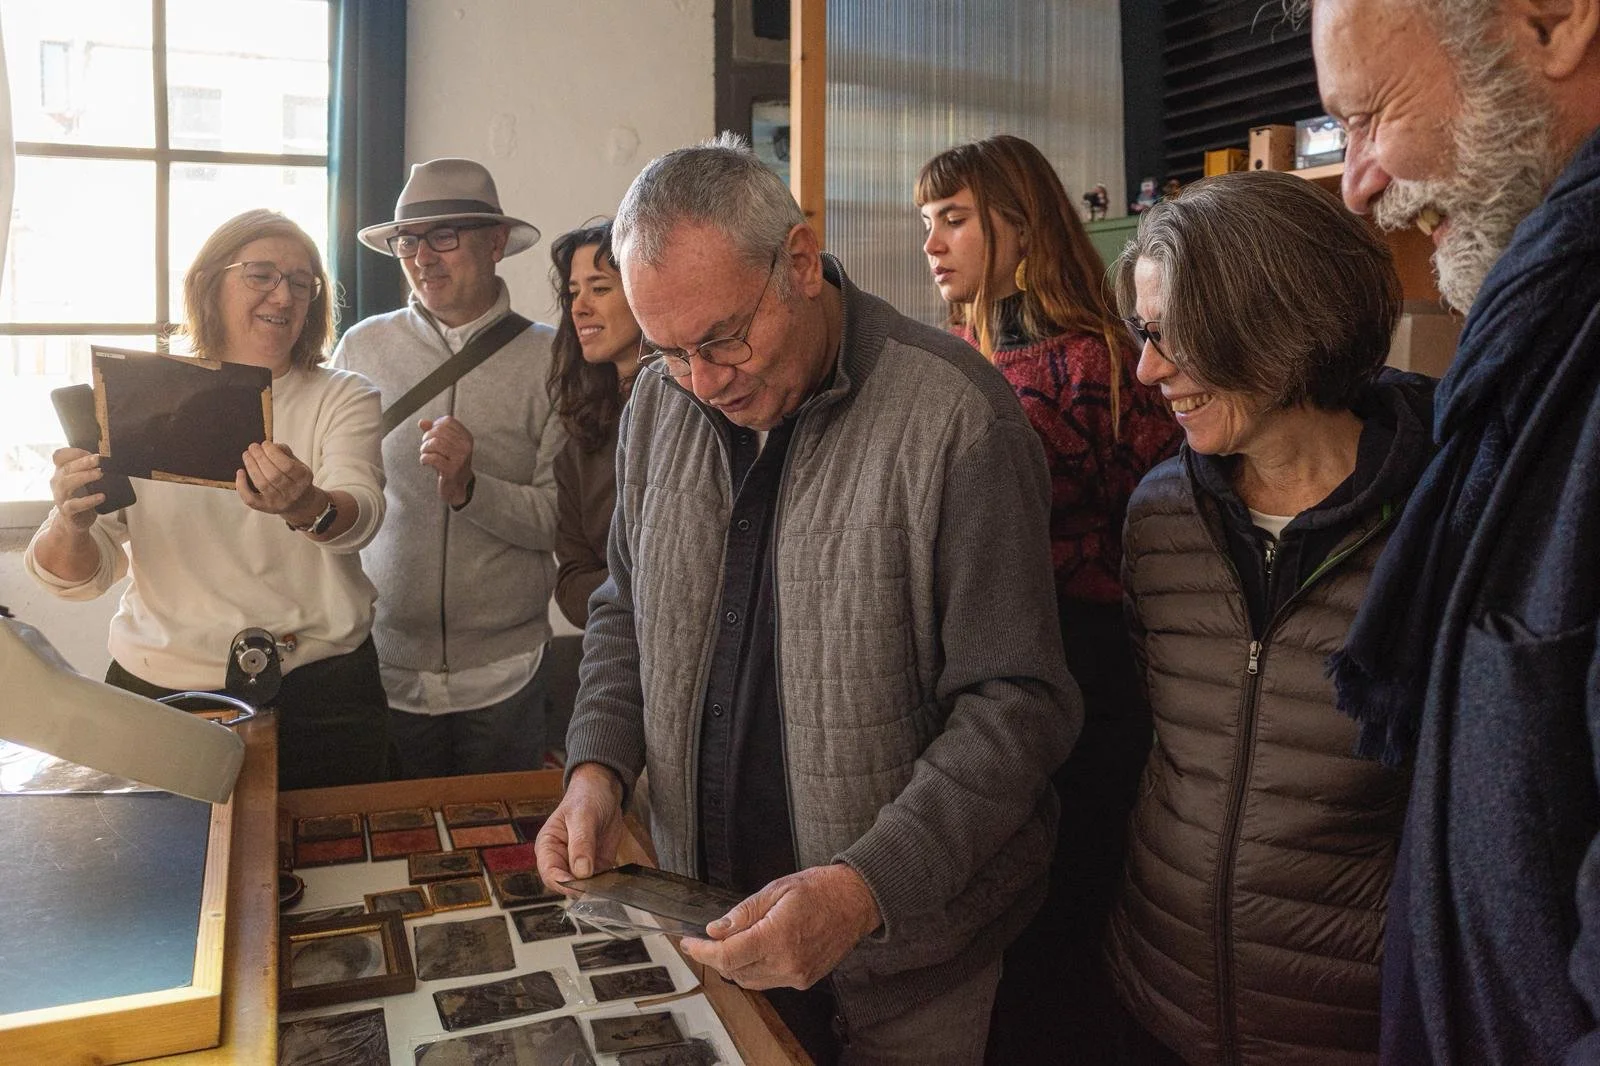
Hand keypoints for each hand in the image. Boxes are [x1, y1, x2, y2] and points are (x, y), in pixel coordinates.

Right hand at [49, 447, 105, 530]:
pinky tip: (101, 496)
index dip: (73, 452)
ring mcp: (60, 497)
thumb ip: (91, 469)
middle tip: (99, 459)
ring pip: (65, 484)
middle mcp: (58, 482)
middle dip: (83, 462)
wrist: (76, 521)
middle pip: (66, 468)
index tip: (89, 451)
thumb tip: (109, 458)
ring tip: (100, 473)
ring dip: (84, 477)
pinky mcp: (67, 511)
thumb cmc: (82, 496)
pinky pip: (74, 505)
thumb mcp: (85, 480)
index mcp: (62, 472)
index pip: (59, 456)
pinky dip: (88, 500)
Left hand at [237, 441, 318, 520]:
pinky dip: (242, 486)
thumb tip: (271, 446)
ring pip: (262, 484)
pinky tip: (240, 472)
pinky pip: (251, 499)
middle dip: (260, 458)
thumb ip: (285, 452)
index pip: (287, 466)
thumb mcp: (298, 464)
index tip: (265, 444)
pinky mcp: (266, 508)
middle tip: (253, 447)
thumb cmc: (296, 479)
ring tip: (246, 455)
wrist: (301, 502)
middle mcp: (292, 492)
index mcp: (303, 479)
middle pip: (273, 475)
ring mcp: (278, 502)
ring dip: (251, 467)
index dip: (273, 453)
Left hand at [419, 415, 473, 506]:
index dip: (435, 426)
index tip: (432, 436)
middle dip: (426, 438)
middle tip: (425, 447)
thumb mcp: (443, 445)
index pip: (447, 421)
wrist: (456, 486)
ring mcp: (460, 458)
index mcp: (466, 437)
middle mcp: (466, 446)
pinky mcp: (452, 469)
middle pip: (439, 431)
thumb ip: (433, 432)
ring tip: (425, 454)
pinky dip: (424, 459)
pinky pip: (432, 458)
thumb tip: (422, 422)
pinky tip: (425, 462)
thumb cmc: (448, 462)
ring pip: (435, 443)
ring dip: (424, 449)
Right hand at [535, 763, 626, 890]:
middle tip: (598, 886)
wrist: (604, 790)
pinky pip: (600, 881)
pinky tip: (615, 880)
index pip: (550, 874)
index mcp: (548, 847)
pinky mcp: (597, 866)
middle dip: (582, 889)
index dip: (564, 884)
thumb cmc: (585, 797)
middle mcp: (561, 859)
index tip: (580, 887)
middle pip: (566, 885)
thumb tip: (581, 871)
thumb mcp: (583, 816)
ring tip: (608, 883)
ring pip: (584, 887)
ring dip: (596, 888)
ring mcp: (579, 865)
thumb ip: (581, 843)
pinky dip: (607, 883)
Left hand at [679, 863, 881, 989]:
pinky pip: (767, 981)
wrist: (857, 901)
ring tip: (728, 943)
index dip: (702, 951)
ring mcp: (797, 975)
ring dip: (732, 965)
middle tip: (705, 939)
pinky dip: (752, 969)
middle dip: (714, 956)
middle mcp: (787, 962)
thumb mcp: (777, 889)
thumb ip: (744, 912)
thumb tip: (716, 929)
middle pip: (735, 971)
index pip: (727, 955)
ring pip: (749, 980)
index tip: (689, 943)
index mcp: (778, 936)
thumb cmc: (821, 889)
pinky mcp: (804, 980)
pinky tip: (752, 951)